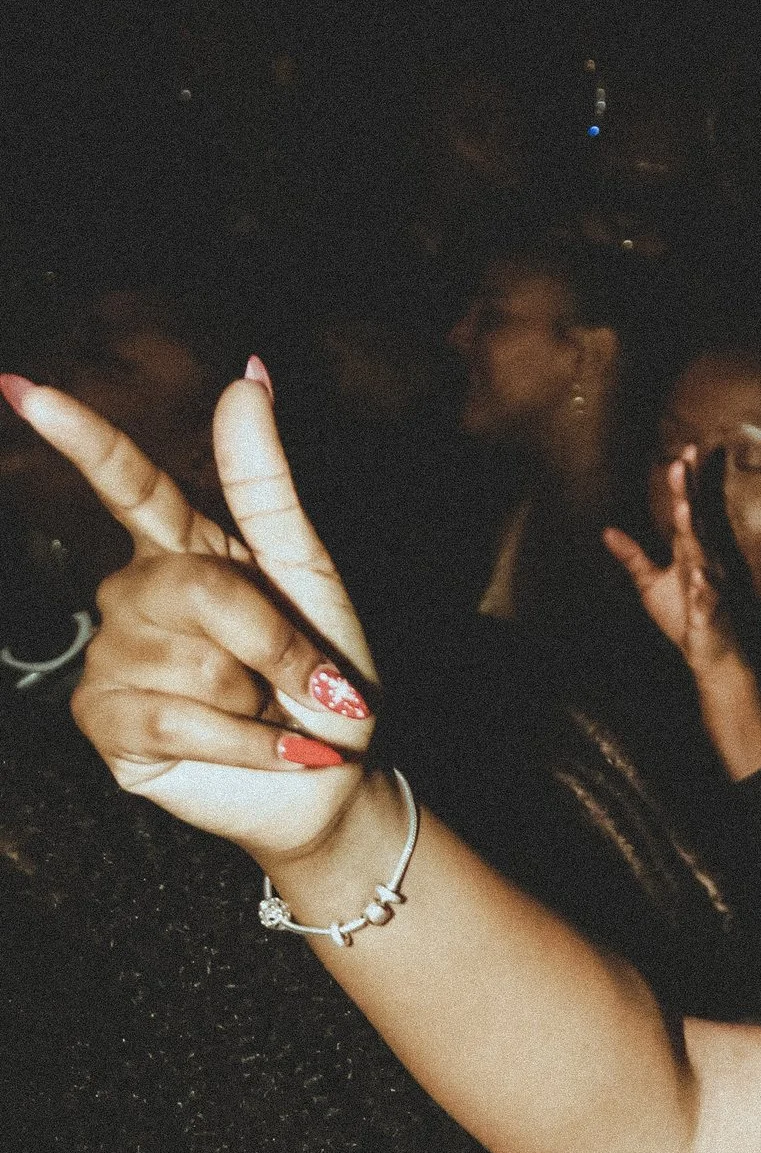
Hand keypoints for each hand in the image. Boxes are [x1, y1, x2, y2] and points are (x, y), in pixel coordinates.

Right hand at [35, 369, 380, 864]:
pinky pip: (174, 717)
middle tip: (315, 681)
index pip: (126, 482)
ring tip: (271, 716)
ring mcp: (112, 657)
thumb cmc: (324, 678)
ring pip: (190, 661)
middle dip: (272, 641)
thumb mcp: (307, 575)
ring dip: (260, 700)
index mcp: (181, 548)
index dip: (80, 437)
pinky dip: (243, 742)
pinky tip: (268, 752)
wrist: (337, 778)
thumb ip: (267, 483)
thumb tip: (249, 373)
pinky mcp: (107, 722)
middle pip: (191, 588)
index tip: (23, 388)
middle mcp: (134, 594)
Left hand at [603, 452, 744, 680]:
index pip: (686, 512)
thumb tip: (606, 531)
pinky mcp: (711, 614)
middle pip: (694, 522)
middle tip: (682, 462)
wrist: (710, 656)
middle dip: (688, 494)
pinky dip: (704, 588)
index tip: (681, 454)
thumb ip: (633, 557)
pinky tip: (699, 577)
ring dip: (693, 532)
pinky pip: (707, 599)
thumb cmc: (686, 617)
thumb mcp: (650, 583)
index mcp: (690, 553)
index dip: (684, 484)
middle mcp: (704, 563)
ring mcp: (710, 587)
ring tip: (684, 508)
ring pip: (702, 555)